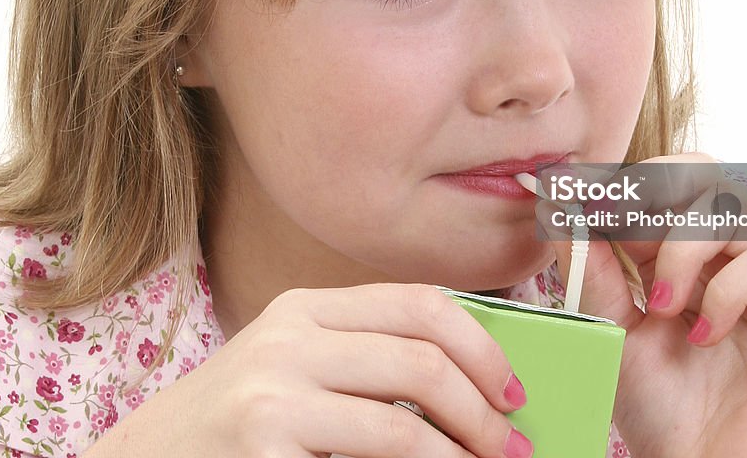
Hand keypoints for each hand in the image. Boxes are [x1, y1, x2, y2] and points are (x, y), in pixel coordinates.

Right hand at [83, 283, 528, 457]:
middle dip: (483, 410)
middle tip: (511, 444)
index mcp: (304, 307)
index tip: (512, 387)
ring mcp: (271, 397)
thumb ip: (365, 361)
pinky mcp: (265, 448)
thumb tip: (470, 386)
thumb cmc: (233, 422)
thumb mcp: (294, 367)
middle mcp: (287, 339)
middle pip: (423, 359)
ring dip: (462, 454)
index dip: (481, 345)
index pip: (420, 304)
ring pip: (405, 424)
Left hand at [537, 153, 746, 457]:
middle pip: (700, 171)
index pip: (656, 186)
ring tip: (662, 307)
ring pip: (730, 204)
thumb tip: (558, 205)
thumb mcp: (611, 329)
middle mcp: (727, 254)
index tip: (574, 197)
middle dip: (651, 192)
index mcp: (678, 255)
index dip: (617, 186)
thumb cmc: (663, 411)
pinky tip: (706, 335)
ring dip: (682, 247)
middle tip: (618, 227)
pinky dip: (726, 289)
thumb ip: (591, 268)